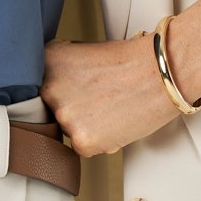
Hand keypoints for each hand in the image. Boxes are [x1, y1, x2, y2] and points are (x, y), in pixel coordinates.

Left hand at [39, 32, 185, 157]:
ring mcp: (64, 115)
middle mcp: (49, 88)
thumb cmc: (130, 62)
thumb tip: (50, 92)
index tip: (76, 89)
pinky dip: (99, 140)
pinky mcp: (81, 139)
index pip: (41, 87)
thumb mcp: (82, 53)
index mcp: (48, 61)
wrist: (159, 73)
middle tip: (99, 99)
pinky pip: (83, 148)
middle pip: (52, 110)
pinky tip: (115, 121)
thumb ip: (61, 71)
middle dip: (73, 108)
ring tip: (110, 107)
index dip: (62, 90)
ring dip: (86, 125)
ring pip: (68, 130)